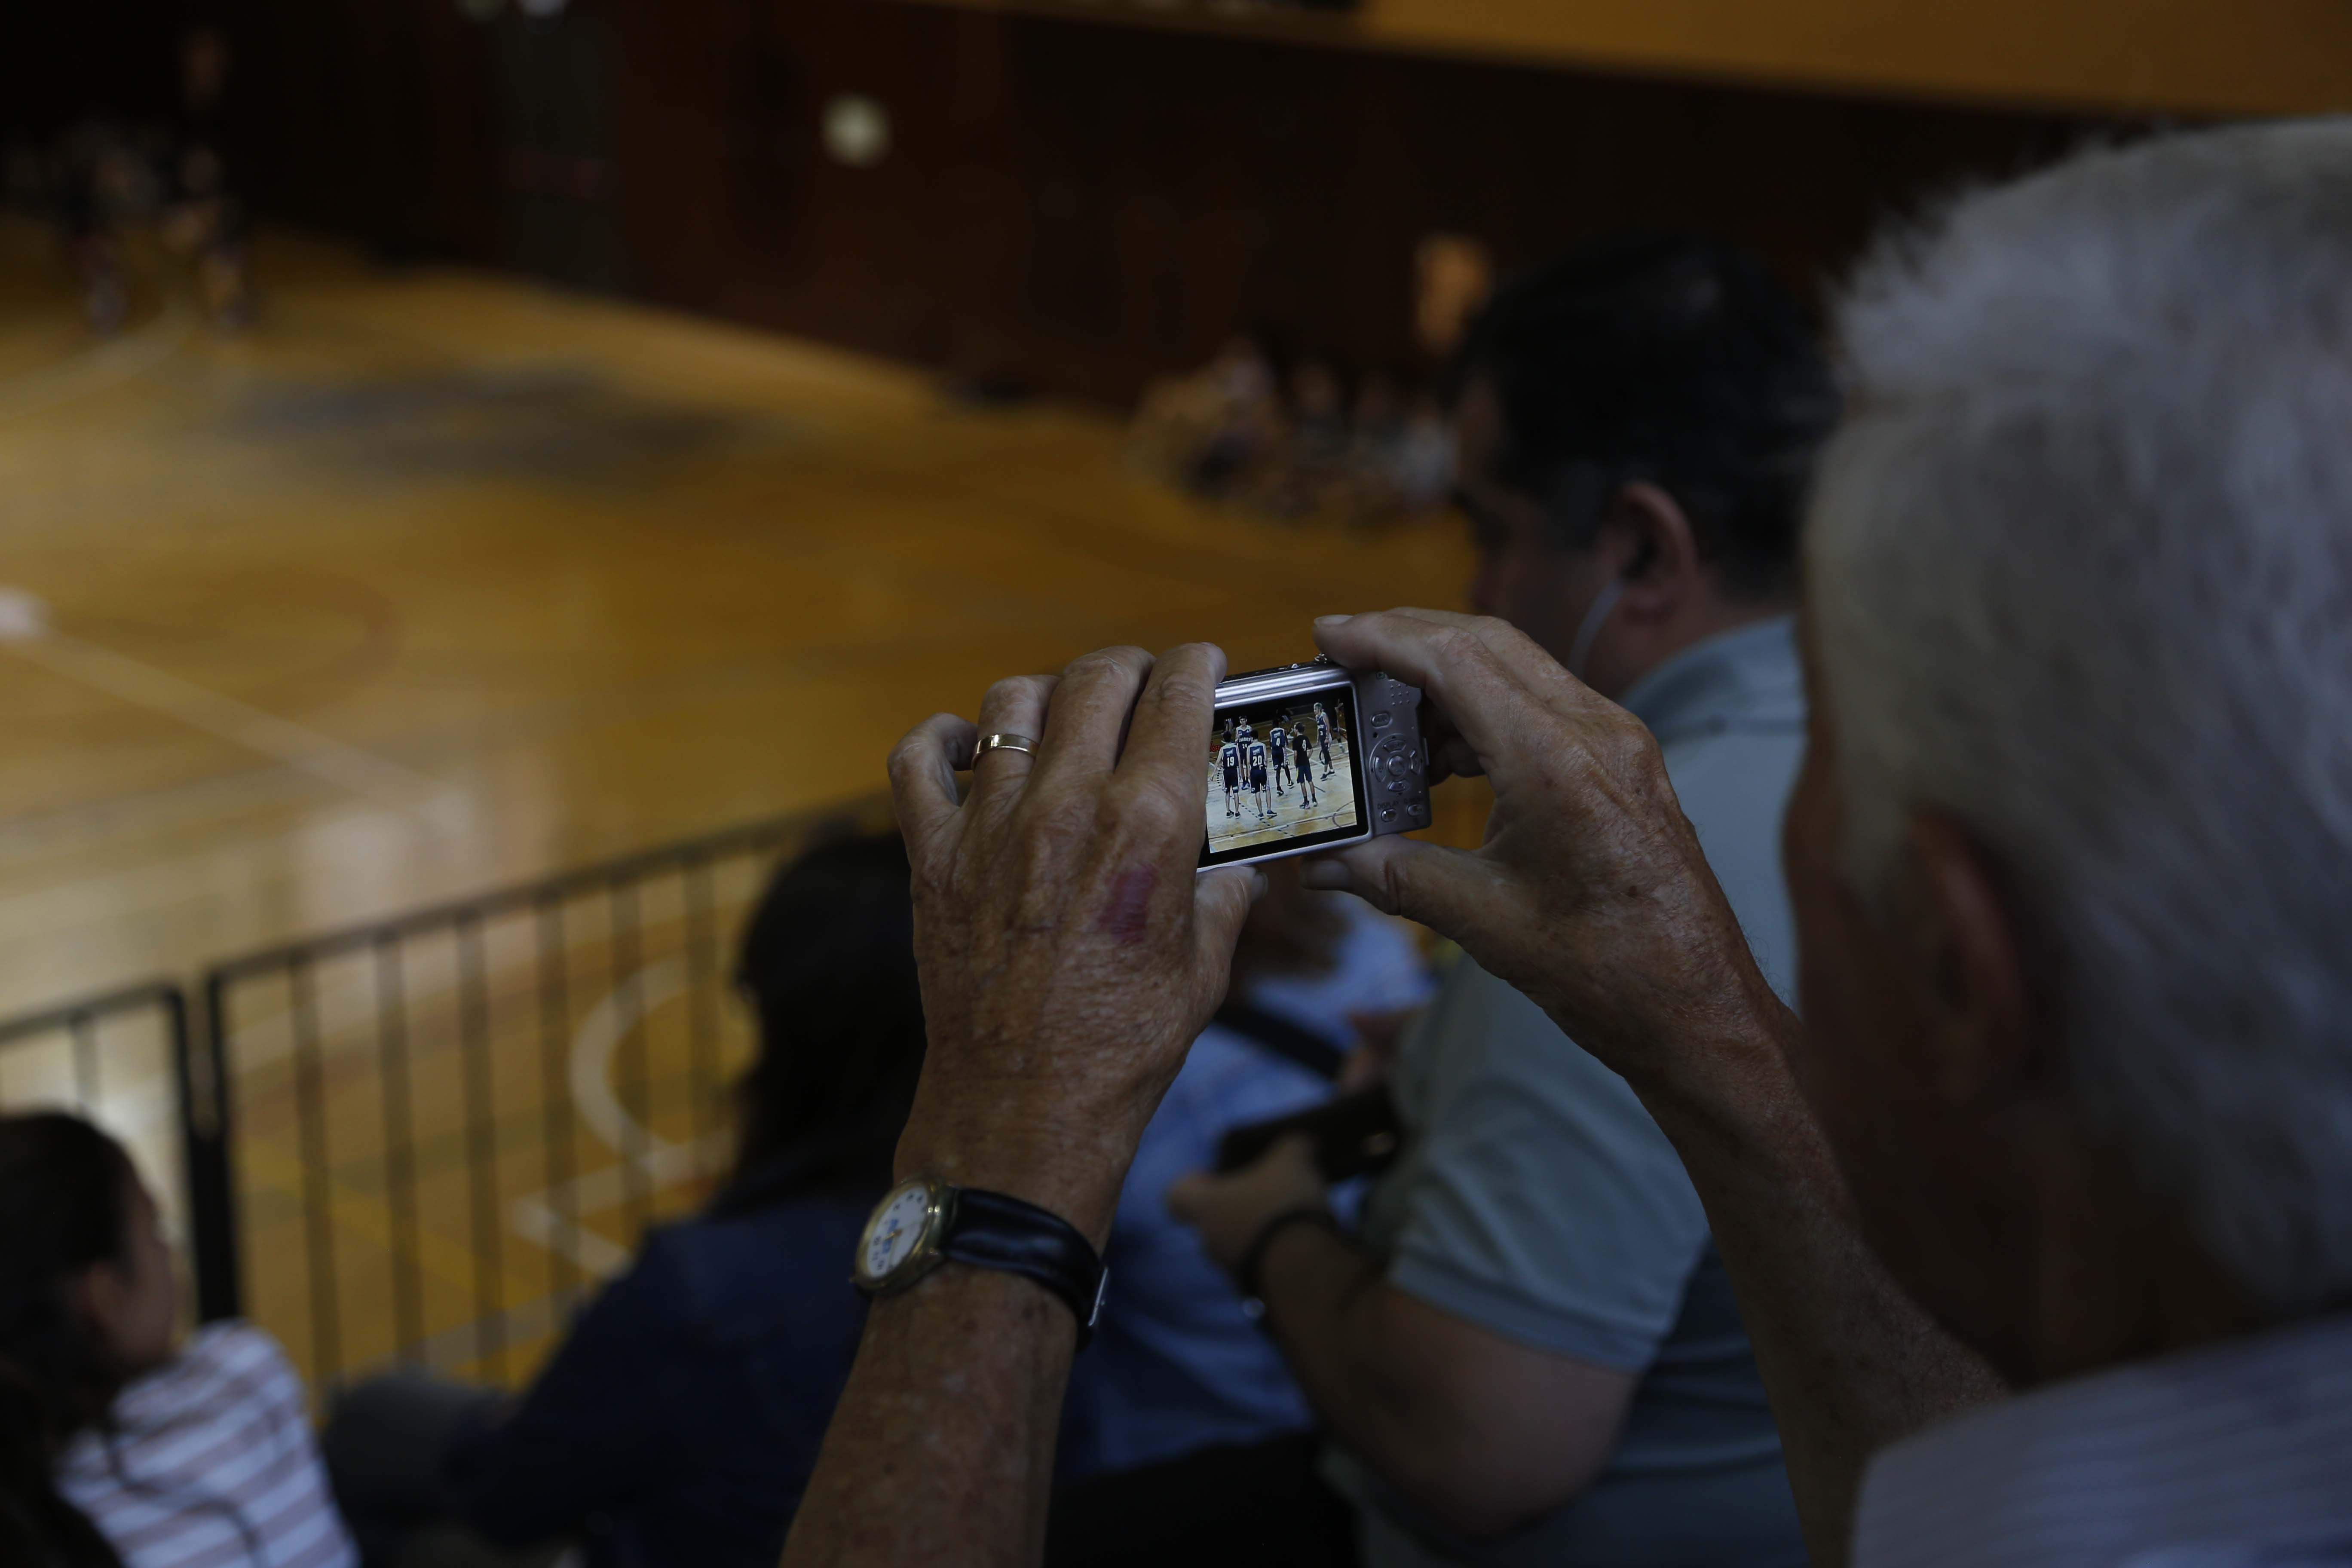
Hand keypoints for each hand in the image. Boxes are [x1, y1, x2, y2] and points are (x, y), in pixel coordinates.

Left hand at [888, 645, 1264, 1243]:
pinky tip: (962, 746)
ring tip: (1063, 716)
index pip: (1179, 695)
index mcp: (1149, 825)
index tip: (1203, 666)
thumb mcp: (1206, 965)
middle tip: (1140, 684)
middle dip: (1129, 667)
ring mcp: (992, 826)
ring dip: (1046, 697)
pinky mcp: (933, 856)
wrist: (1027, 1109)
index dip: (1197, 666)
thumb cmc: (1125, 1046)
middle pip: (1096, 678)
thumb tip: (1241, 861)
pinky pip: (917, 761)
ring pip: (1010, 704)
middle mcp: (1069, 806)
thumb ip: (1226, 893)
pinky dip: (938, 741)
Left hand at [1166, 1133, 1327, 1272]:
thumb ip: (1292, 1147)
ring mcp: (1231, 1270)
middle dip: (1237, 1206)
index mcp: (1203, 1205)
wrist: (1302, 1273)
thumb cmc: (1282, 1206)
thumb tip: (1300, 1145)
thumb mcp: (1292, 1160)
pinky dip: (1277, 1254)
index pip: (1177, 1195)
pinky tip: (1304, 1241)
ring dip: (1259, 1232)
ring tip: (1293, 1216)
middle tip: (1267, 1191)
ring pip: (1238, 1244)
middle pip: (1213, 1220)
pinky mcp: (1258, 1290)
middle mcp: (1210, 1240)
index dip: (1194, 1182)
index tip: (1212, 1175)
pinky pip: (1261, 1266)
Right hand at [1302, 609, 1783, 1098]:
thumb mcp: (1483, 920)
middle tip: (1346, 659)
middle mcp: (1596, 731)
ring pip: (1517, 670)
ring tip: (1391, 732)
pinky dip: (1487, 714)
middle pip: (1486, 643)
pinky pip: (1546, 706)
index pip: (1454, 659)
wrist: (1698, 1008)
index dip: (1382, 637)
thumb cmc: (1606, 968)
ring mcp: (1619, 742)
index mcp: (1556, 759)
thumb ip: (1394, 877)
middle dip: (1408, 640)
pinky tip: (1449, 761)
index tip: (1329, 633)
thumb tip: (1322, 865)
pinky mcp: (1627, 762)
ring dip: (1448, 682)